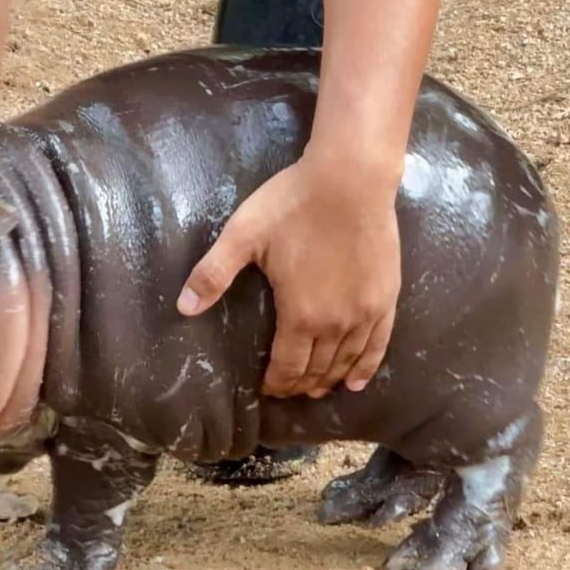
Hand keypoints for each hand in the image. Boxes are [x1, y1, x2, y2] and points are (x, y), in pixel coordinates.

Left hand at [176, 151, 401, 398]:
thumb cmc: (294, 204)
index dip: (277, 383)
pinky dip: (367, 367)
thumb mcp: (243, 236)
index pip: (288, 366)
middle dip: (300, 384)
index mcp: (300, 315)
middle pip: (317, 369)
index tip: (267, 389)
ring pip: (347, 361)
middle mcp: (336, 324)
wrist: (352, 178)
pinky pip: (379, 344)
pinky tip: (358, 381)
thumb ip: (213, 273)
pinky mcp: (387, 297)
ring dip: (330, 380)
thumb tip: (183, 308)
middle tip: (288, 391)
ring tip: (317, 390)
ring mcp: (366, 312)